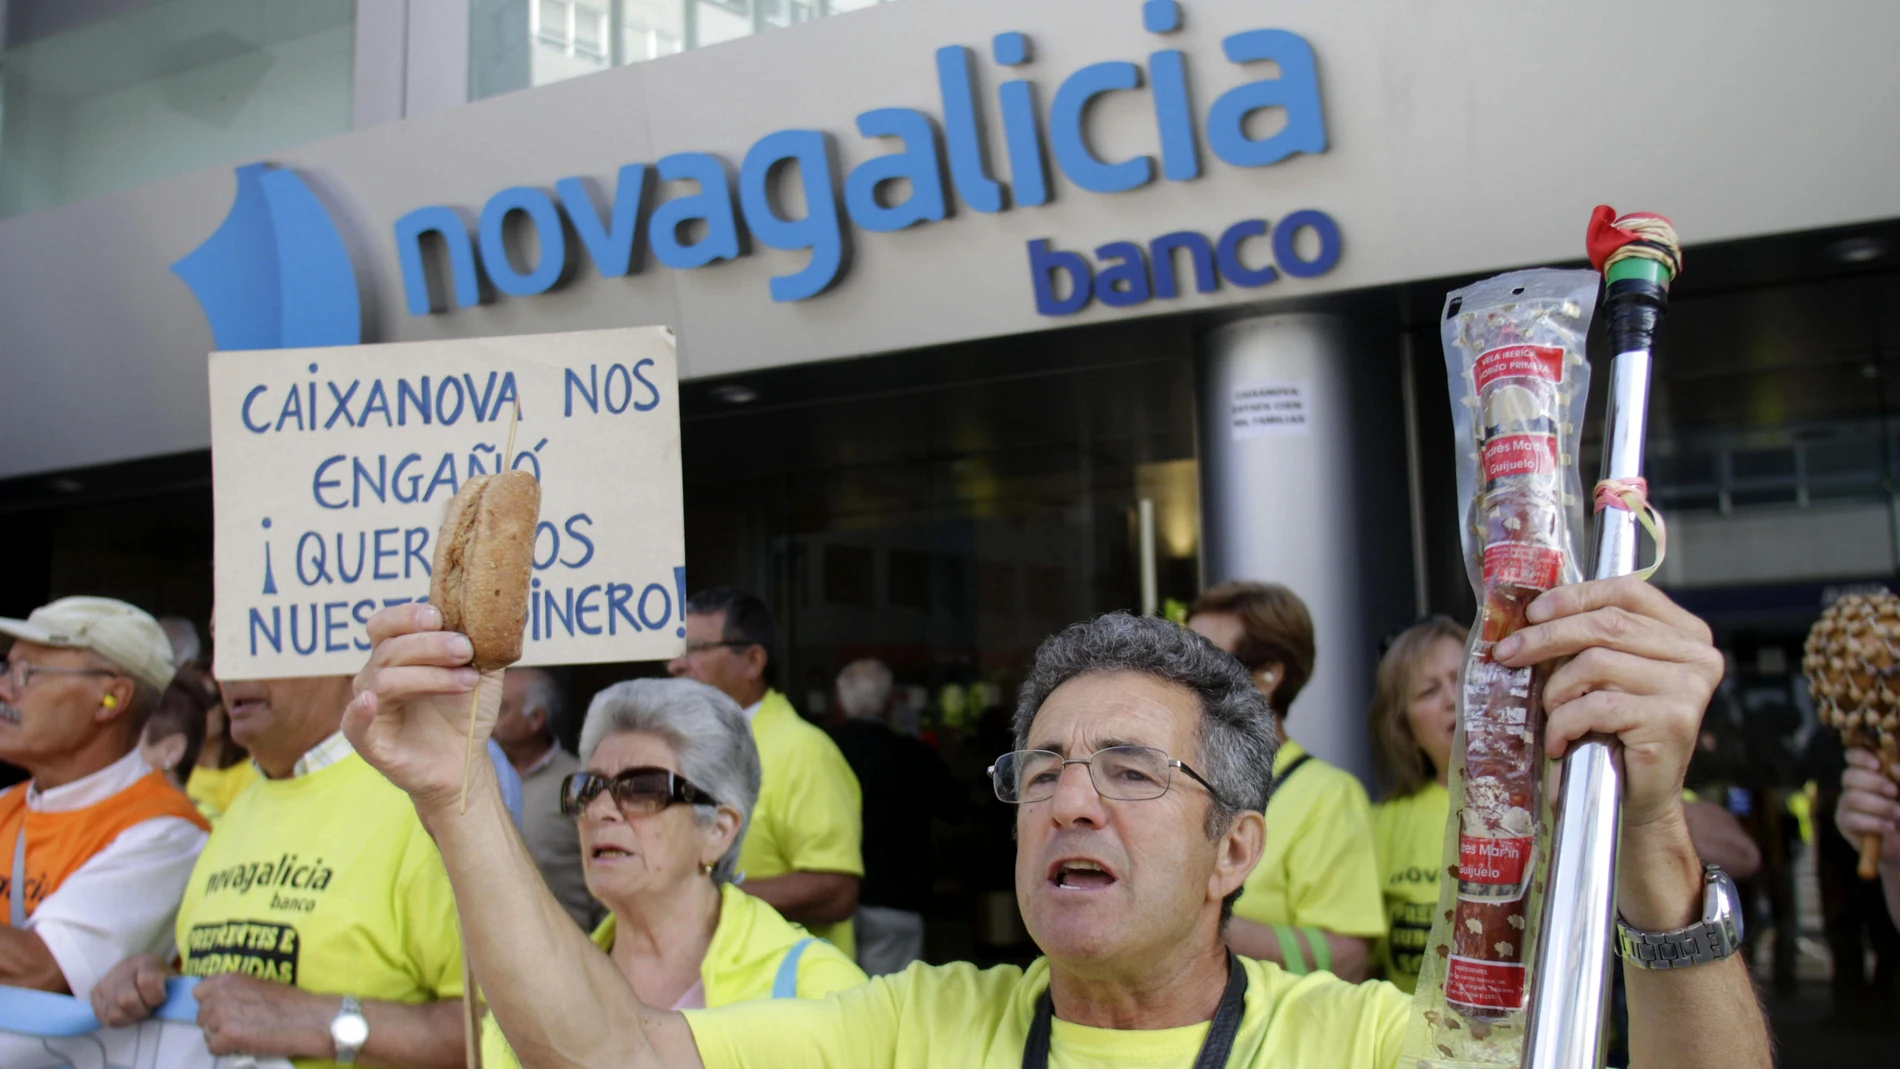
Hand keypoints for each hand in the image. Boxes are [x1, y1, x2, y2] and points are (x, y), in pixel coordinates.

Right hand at [90, 954, 168, 1026]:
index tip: (161, 999)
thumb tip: (180, 1004)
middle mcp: (123, 969)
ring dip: (129, 1018)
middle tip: (148, 1009)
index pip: (147, 981)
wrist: (137, 970)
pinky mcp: (95, 994)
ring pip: (113, 1012)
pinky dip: (118, 1021)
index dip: (156, 997)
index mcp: (145, 961)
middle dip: (141, 1010)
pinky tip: (127, 1014)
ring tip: (137, 1012)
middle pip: (126, 1000)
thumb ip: (175, 988)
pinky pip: (104, 1017)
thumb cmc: (160, 978)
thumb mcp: (171, 977)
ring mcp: (106, 981)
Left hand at [195, 973, 333, 1058]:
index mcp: (229, 979)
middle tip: (240, 1026)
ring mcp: (222, 1015)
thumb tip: (224, 1003)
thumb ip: (237, 991)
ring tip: (245, 1035)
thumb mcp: (259, 985)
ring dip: (222, 1037)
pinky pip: (214, 1048)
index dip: (211, 1004)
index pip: (199, 992)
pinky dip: (227, 1049)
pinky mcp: (227, 1036)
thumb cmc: (291, 1002)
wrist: (309, 1019)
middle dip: (216, 1023)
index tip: (225, 1010)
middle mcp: (221, 994)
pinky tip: (245, 1045)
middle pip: (202, 1016)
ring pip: (208, 1033)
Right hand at [345, 603, 501, 814]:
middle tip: (465, 649)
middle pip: (390, 649)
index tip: (439, 616)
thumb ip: (483, 643)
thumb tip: (495, 611)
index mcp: (398, 654)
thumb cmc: (466, 712)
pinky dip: (360, 709)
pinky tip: (372, 701)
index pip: (386, 624)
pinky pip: (354, 722)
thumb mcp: (483, 672)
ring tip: (468, 680)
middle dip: (430, 645)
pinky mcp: (368, 740)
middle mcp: (377, 676)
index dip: (407, 616)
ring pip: (386, 679)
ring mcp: (371, 706)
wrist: (465, 761)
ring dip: (430, 675)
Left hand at [1494, 576, 1722, 830]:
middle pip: (1606, 625)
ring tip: (1551, 714)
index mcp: (1685, 633)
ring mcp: (1689, 687)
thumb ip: (1588, 638)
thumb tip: (1528, 614)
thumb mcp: (1605, 674)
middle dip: (1546, 638)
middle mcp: (1697, 655)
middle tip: (1507, 653)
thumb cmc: (1615, 731)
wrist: (1639, 798)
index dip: (1576, 596)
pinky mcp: (1672, 720)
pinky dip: (1565, 723)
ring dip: (1557, 691)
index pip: (1628, 593)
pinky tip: (1559, 742)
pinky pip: (1596, 706)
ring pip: (1596, 663)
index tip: (1533, 612)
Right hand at [1838, 747, 1899, 865]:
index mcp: (1868, 772)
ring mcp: (1846, 803)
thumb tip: (1893, 768)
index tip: (1877, 765)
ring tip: (1898, 815)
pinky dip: (1875, 822)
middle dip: (1875, 783)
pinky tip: (1890, 827)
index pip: (1852, 756)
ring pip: (1853, 798)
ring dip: (1879, 806)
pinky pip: (1853, 819)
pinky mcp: (1844, 822)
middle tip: (1895, 793)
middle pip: (1850, 775)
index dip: (1860, 757)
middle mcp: (1853, 785)